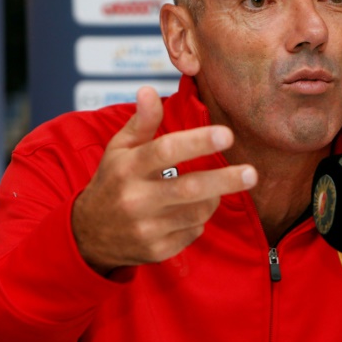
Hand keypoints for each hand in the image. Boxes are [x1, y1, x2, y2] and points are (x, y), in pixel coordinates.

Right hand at [72, 87, 257, 274]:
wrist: (89, 235)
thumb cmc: (113, 182)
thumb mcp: (120, 149)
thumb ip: (141, 122)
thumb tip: (148, 90)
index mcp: (128, 167)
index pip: (166, 151)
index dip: (198, 142)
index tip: (227, 134)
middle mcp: (136, 199)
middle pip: (189, 188)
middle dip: (225, 180)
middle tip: (252, 173)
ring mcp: (146, 228)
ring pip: (198, 212)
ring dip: (214, 197)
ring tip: (214, 186)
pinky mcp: (157, 250)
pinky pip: (193, 232)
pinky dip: (200, 219)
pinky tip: (189, 210)